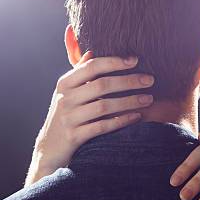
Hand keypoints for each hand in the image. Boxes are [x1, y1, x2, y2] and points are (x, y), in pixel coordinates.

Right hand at [25, 51, 154, 185]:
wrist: (49, 148)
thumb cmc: (64, 115)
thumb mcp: (67, 93)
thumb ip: (79, 73)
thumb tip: (92, 51)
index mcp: (65, 83)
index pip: (92, 66)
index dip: (114, 61)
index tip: (135, 60)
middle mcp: (65, 98)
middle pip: (101, 85)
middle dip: (128, 81)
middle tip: (149, 79)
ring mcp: (69, 118)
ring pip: (104, 106)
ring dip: (129, 101)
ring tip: (148, 99)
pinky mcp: (75, 136)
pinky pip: (102, 127)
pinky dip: (121, 121)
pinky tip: (136, 117)